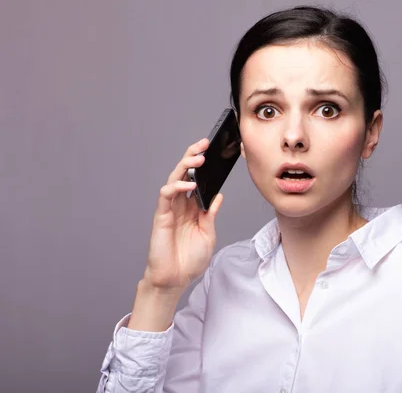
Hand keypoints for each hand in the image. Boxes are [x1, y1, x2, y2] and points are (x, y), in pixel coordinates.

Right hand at [144, 138, 223, 291]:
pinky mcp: (162, 216)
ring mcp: (170, 209)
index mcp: (193, 208)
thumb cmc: (189, 260)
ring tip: (198, 158)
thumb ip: (211, 215)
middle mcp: (181, 205)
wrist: (175, 279)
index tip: (214, 152)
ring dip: (185, 167)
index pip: (197, 180)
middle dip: (193, 157)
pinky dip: (177, 187)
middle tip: (204, 144)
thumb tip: (218, 195)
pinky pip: (166, 196)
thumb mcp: (208, 235)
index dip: (203, 166)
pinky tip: (189, 185)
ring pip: (174, 179)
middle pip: (184, 174)